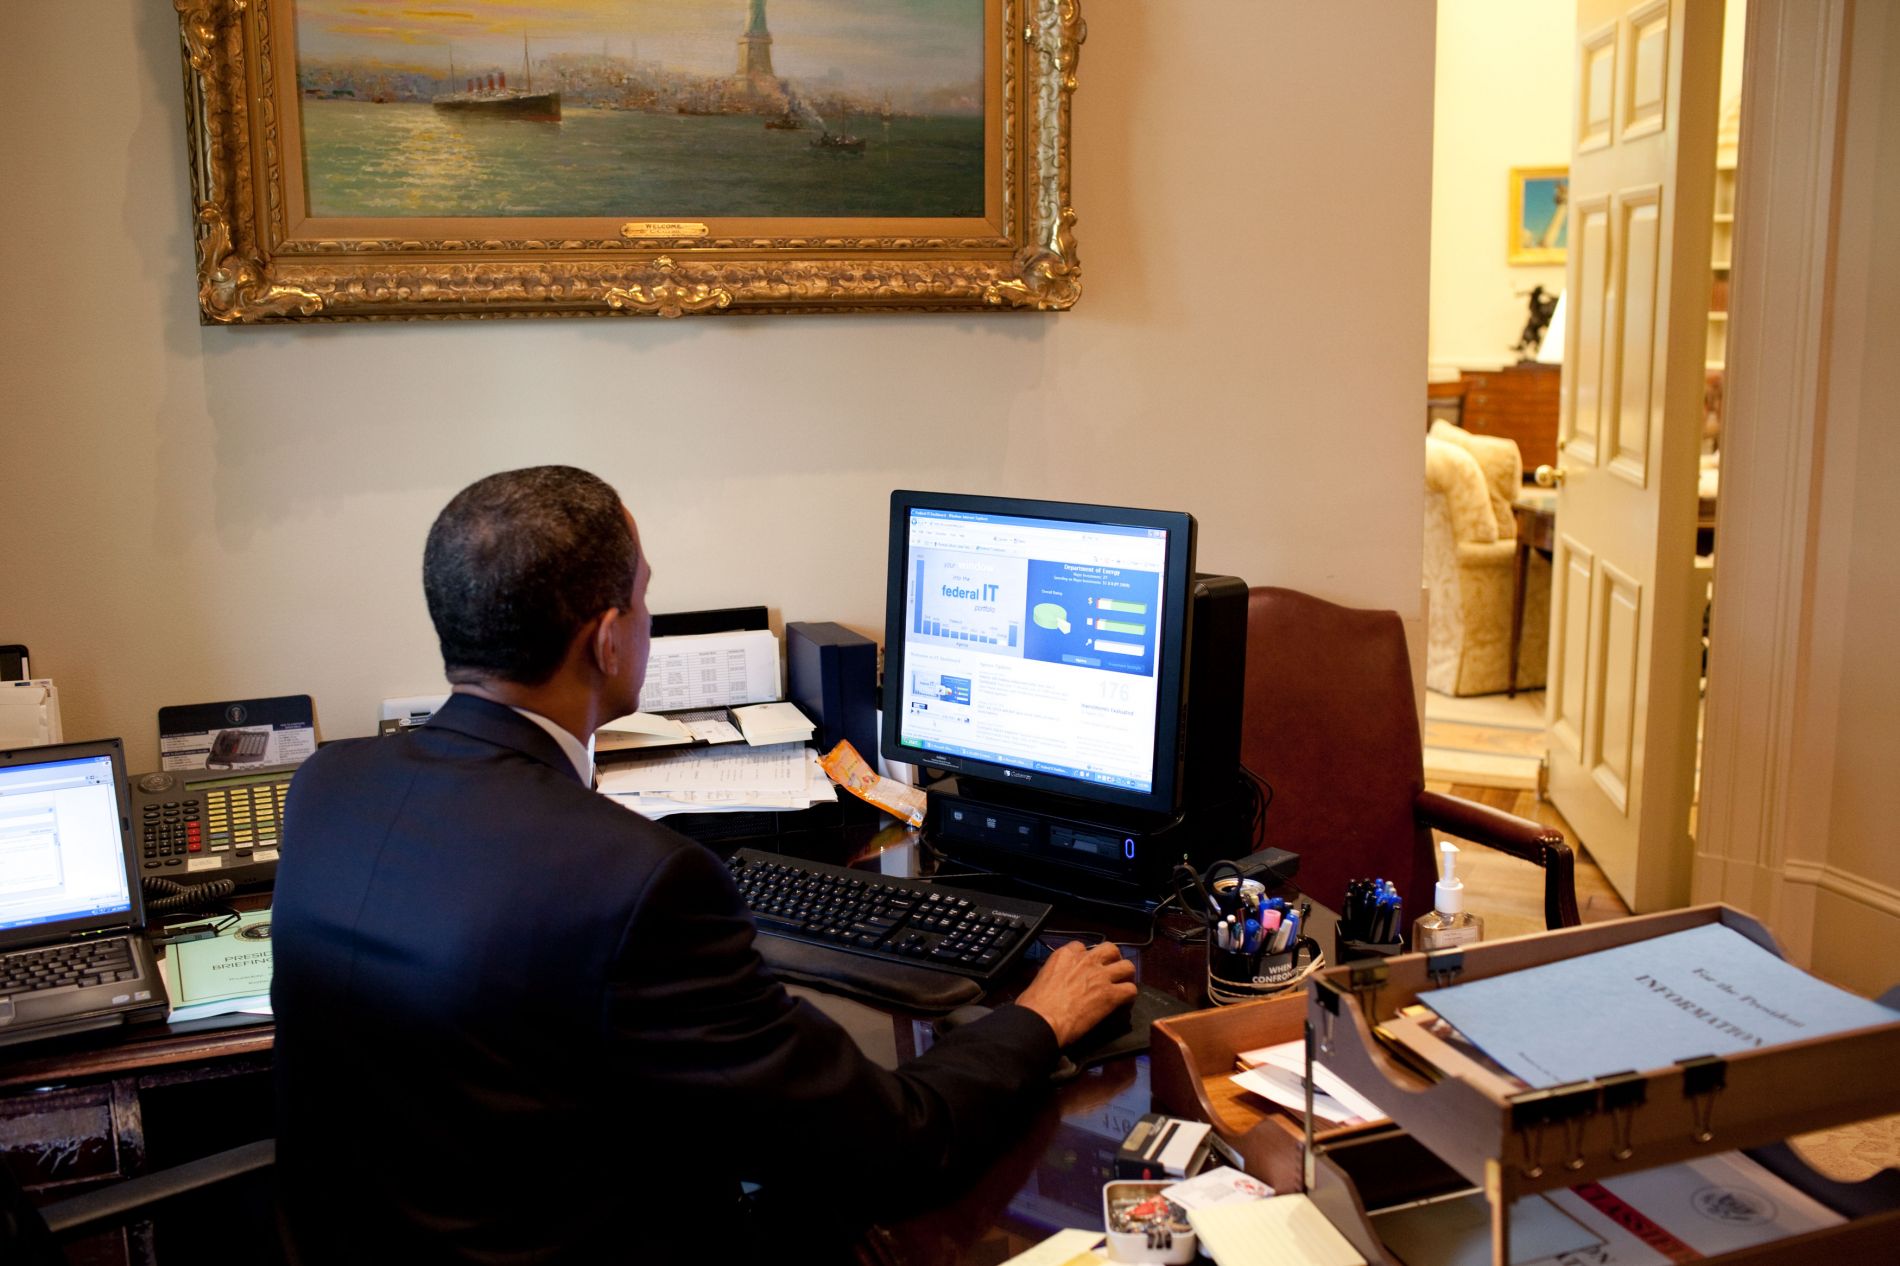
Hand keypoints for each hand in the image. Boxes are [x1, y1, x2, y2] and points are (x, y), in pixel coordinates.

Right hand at [1014, 940, 1137, 1046]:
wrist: (1042, 1020)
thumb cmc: (1034, 1005)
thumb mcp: (1039, 979)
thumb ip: (1052, 975)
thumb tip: (1052, 983)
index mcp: (1065, 955)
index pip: (1082, 946)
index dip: (1087, 958)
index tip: (1086, 968)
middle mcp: (1085, 961)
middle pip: (1110, 949)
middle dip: (1113, 959)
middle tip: (1110, 972)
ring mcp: (1100, 976)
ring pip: (1127, 966)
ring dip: (1125, 976)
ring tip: (1122, 986)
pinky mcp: (1110, 995)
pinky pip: (1130, 990)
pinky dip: (1129, 997)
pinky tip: (1122, 1004)